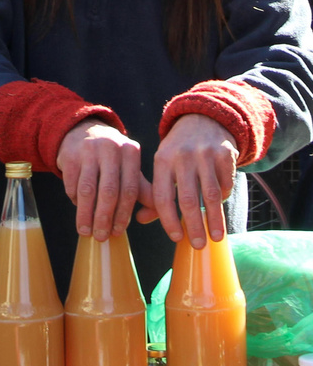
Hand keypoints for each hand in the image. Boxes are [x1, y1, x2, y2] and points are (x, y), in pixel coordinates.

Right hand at [56, 120, 154, 240]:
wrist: (84, 131)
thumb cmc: (112, 159)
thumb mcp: (130, 168)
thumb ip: (144, 190)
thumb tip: (155, 215)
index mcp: (131, 152)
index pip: (130, 190)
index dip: (123, 215)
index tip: (117, 233)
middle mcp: (111, 147)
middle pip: (108, 191)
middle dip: (104, 218)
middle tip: (101, 237)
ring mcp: (89, 149)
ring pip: (87, 190)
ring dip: (85, 215)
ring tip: (85, 231)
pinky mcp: (70, 154)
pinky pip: (72, 184)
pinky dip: (74, 199)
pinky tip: (78, 207)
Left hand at [136, 114, 237, 246]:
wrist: (203, 120)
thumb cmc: (178, 151)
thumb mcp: (163, 165)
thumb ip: (154, 193)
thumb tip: (140, 219)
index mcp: (162, 160)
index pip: (162, 196)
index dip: (168, 219)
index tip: (176, 238)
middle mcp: (182, 156)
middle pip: (187, 198)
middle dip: (193, 225)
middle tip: (198, 246)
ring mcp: (205, 154)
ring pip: (210, 195)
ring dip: (214, 219)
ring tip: (215, 238)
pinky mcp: (225, 154)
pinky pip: (225, 184)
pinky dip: (223, 198)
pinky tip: (220, 207)